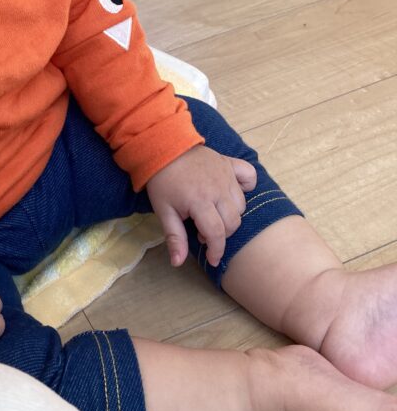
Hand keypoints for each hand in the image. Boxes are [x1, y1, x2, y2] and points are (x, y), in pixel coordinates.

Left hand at [145, 146, 256, 267]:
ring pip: (241, 205)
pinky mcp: (229, 163)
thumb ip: (174, 236)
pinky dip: (246, 187)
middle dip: (221, 234)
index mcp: (200, 201)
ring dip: (230, 215)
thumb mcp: (163, 210)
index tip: (212, 259)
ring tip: (212, 214)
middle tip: (202, 231)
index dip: (216, 250)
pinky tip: (232, 193)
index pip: (216, 233)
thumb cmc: (162, 181)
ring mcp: (226, 175)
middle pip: (232, 222)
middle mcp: (218, 188)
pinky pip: (249, 176)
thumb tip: (177, 263)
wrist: (164, 147)